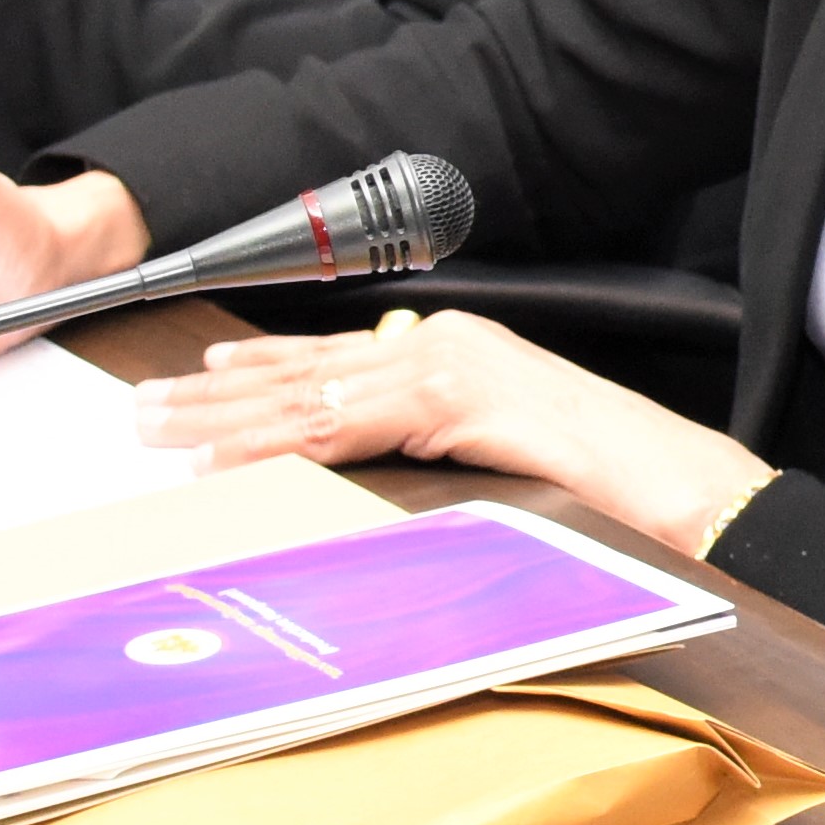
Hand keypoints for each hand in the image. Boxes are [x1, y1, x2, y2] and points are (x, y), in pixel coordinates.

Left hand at [135, 308, 772, 546]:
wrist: (678, 481)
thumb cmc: (609, 479)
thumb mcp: (505, 450)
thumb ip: (442, 440)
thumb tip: (380, 462)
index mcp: (456, 349)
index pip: (336, 361)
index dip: (260, 372)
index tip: (198, 382)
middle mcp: (445, 343)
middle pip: (307, 370)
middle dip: (217, 393)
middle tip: (147, 410)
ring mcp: (450, 364)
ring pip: (311, 393)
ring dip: (224, 418)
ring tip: (160, 431)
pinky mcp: (455, 398)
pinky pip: (345, 426)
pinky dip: (278, 443)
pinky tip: (227, 460)